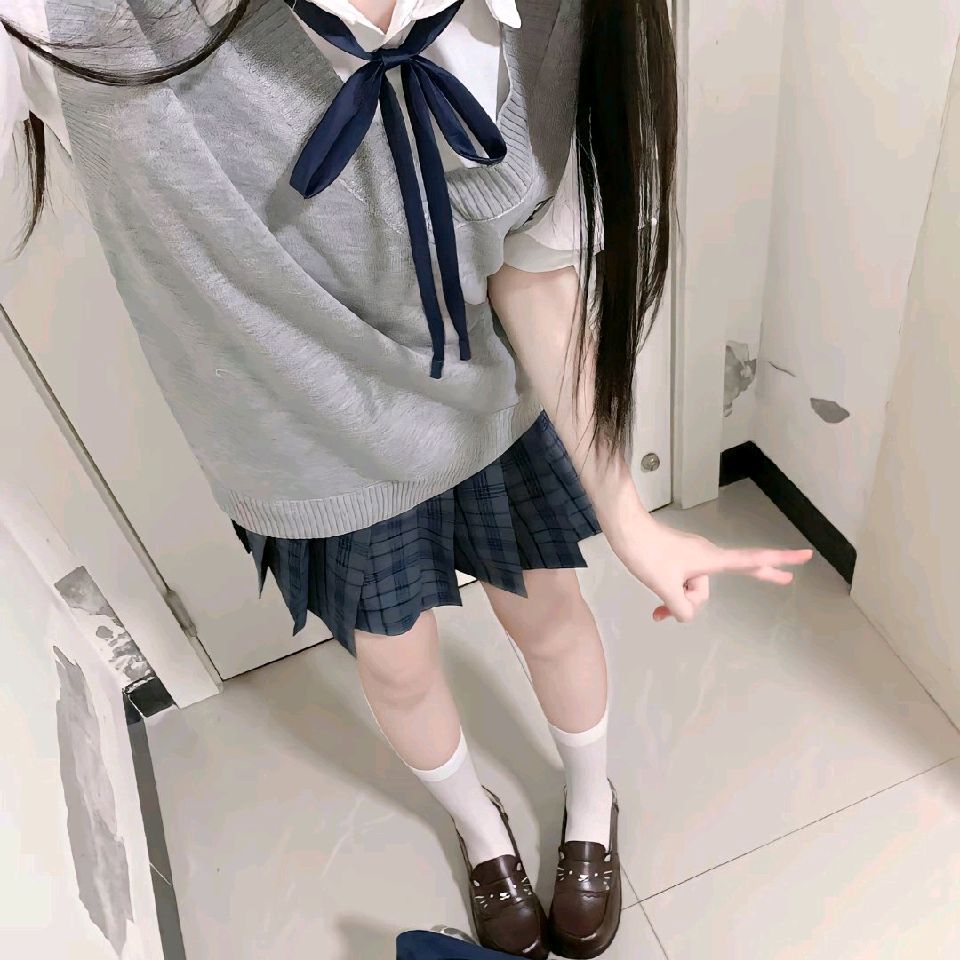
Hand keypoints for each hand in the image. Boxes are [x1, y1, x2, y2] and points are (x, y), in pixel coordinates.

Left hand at [611, 520, 813, 622]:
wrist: (624, 529)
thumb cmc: (646, 552)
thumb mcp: (663, 586)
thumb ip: (680, 608)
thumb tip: (686, 615)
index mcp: (710, 559)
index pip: (752, 560)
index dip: (780, 560)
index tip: (806, 555)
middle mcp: (705, 556)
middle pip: (709, 590)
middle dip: (694, 602)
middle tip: (746, 590)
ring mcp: (691, 557)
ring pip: (691, 590)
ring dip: (675, 601)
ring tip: (654, 609)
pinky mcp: (677, 559)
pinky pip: (681, 584)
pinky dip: (671, 596)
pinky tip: (656, 610)